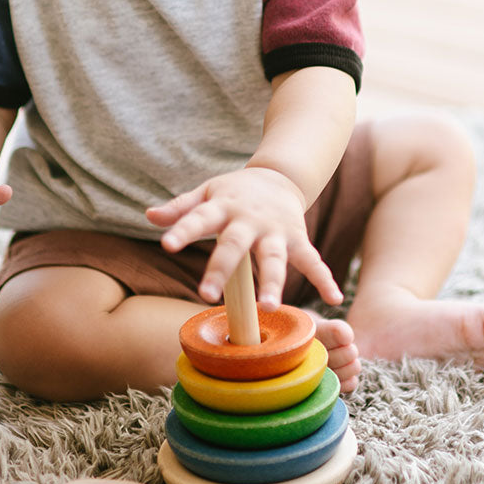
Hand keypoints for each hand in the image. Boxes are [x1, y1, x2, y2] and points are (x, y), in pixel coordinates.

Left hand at [147, 167, 342, 308]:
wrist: (279, 177)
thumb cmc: (234, 192)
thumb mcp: (206, 193)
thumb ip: (180, 207)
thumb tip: (149, 216)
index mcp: (222, 206)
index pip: (198, 218)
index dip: (183, 230)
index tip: (167, 245)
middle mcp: (249, 219)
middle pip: (234, 244)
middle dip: (222, 268)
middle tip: (206, 294)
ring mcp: (275, 230)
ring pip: (274, 257)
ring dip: (272, 281)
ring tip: (268, 306)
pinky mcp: (297, 238)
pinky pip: (312, 260)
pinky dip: (325, 279)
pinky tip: (333, 299)